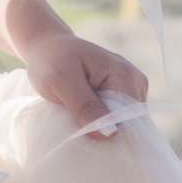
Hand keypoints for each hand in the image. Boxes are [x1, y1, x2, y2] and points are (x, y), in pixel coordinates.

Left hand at [21, 23, 149, 139]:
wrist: (45, 46)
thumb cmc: (51, 60)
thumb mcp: (61, 81)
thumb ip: (85, 106)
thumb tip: (110, 134)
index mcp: (125, 75)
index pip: (129, 120)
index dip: (108, 134)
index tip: (82, 136)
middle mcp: (135, 81)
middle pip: (129, 124)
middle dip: (104, 132)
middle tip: (75, 126)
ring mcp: (131, 88)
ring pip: (123, 125)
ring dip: (101, 129)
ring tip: (76, 120)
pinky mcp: (122, 96)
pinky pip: (117, 120)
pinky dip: (100, 124)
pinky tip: (82, 118)